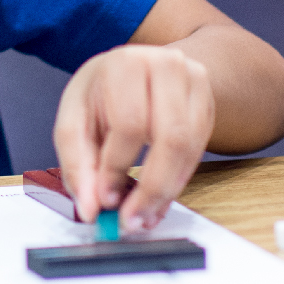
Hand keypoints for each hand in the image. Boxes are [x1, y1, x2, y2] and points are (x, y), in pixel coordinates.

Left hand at [55, 44, 214, 234]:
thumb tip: (90, 208)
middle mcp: (166, 66)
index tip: (105, 200)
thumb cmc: (101, 92)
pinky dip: (178, 181)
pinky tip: (159, 197)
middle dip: (151, 189)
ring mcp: (194, 83)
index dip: (117, 167)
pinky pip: (198, 151)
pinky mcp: (208, 104)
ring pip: (189, 148)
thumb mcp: (75, 119)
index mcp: (126, 64)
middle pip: (171, 138)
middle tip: (131, 219)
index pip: (129, 123)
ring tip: (143, 215)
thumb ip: (78, 164)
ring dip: (166, 191)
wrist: (136, 67)